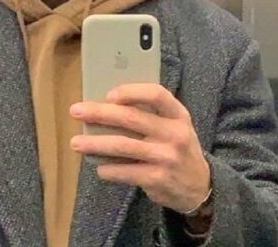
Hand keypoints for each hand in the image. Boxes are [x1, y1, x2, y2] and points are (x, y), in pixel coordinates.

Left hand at [69, 83, 209, 212]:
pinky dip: (108, 169)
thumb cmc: (177, 148)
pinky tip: (99, 167)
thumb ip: (151, 114)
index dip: (130, 91)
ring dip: (95, 143)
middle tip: (76, 111)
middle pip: (131, 118)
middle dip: (99, 113)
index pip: (156, 94)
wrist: (201, 186)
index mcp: (178, 115)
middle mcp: (174, 134)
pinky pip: (125, 171)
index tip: (108, 94)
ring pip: (122, 146)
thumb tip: (108, 105)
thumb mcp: (175, 126)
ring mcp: (166, 157)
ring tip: (77, 142)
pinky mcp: (157, 179)